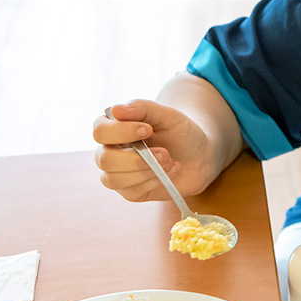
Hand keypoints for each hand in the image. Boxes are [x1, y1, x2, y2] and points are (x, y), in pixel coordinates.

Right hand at [92, 100, 214, 202]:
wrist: (200, 155)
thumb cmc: (180, 132)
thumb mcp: (167, 115)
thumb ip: (142, 108)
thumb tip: (115, 109)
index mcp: (114, 128)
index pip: (100, 131)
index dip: (121, 132)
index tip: (148, 129)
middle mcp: (110, 151)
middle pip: (104, 159)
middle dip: (136, 159)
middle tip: (165, 152)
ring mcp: (118, 173)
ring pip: (114, 179)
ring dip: (147, 171)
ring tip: (170, 160)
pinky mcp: (130, 191)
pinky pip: (131, 192)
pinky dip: (154, 182)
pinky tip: (171, 171)